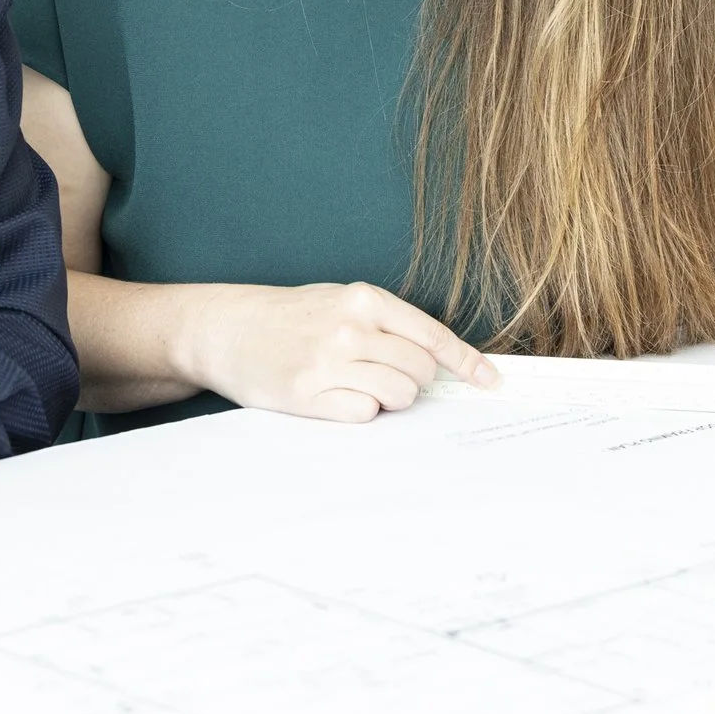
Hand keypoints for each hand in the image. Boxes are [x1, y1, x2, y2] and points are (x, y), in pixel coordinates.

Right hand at [190, 281, 498, 422]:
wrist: (224, 329)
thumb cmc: (288, 317)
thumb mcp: (338, 301)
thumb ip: (386, 324)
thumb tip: (439, 359)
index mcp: (363, 299)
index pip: (432, 336)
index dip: (467, 363)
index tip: (490, 382)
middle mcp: (350, 328)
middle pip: (421, 371)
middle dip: (414, 381)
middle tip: (384, 375)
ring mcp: (329, 363)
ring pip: (399, 396)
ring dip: (389, 398)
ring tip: (358, 384)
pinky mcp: (308, 395)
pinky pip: (364, 414)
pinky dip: (360, 411)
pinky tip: (335, 396)